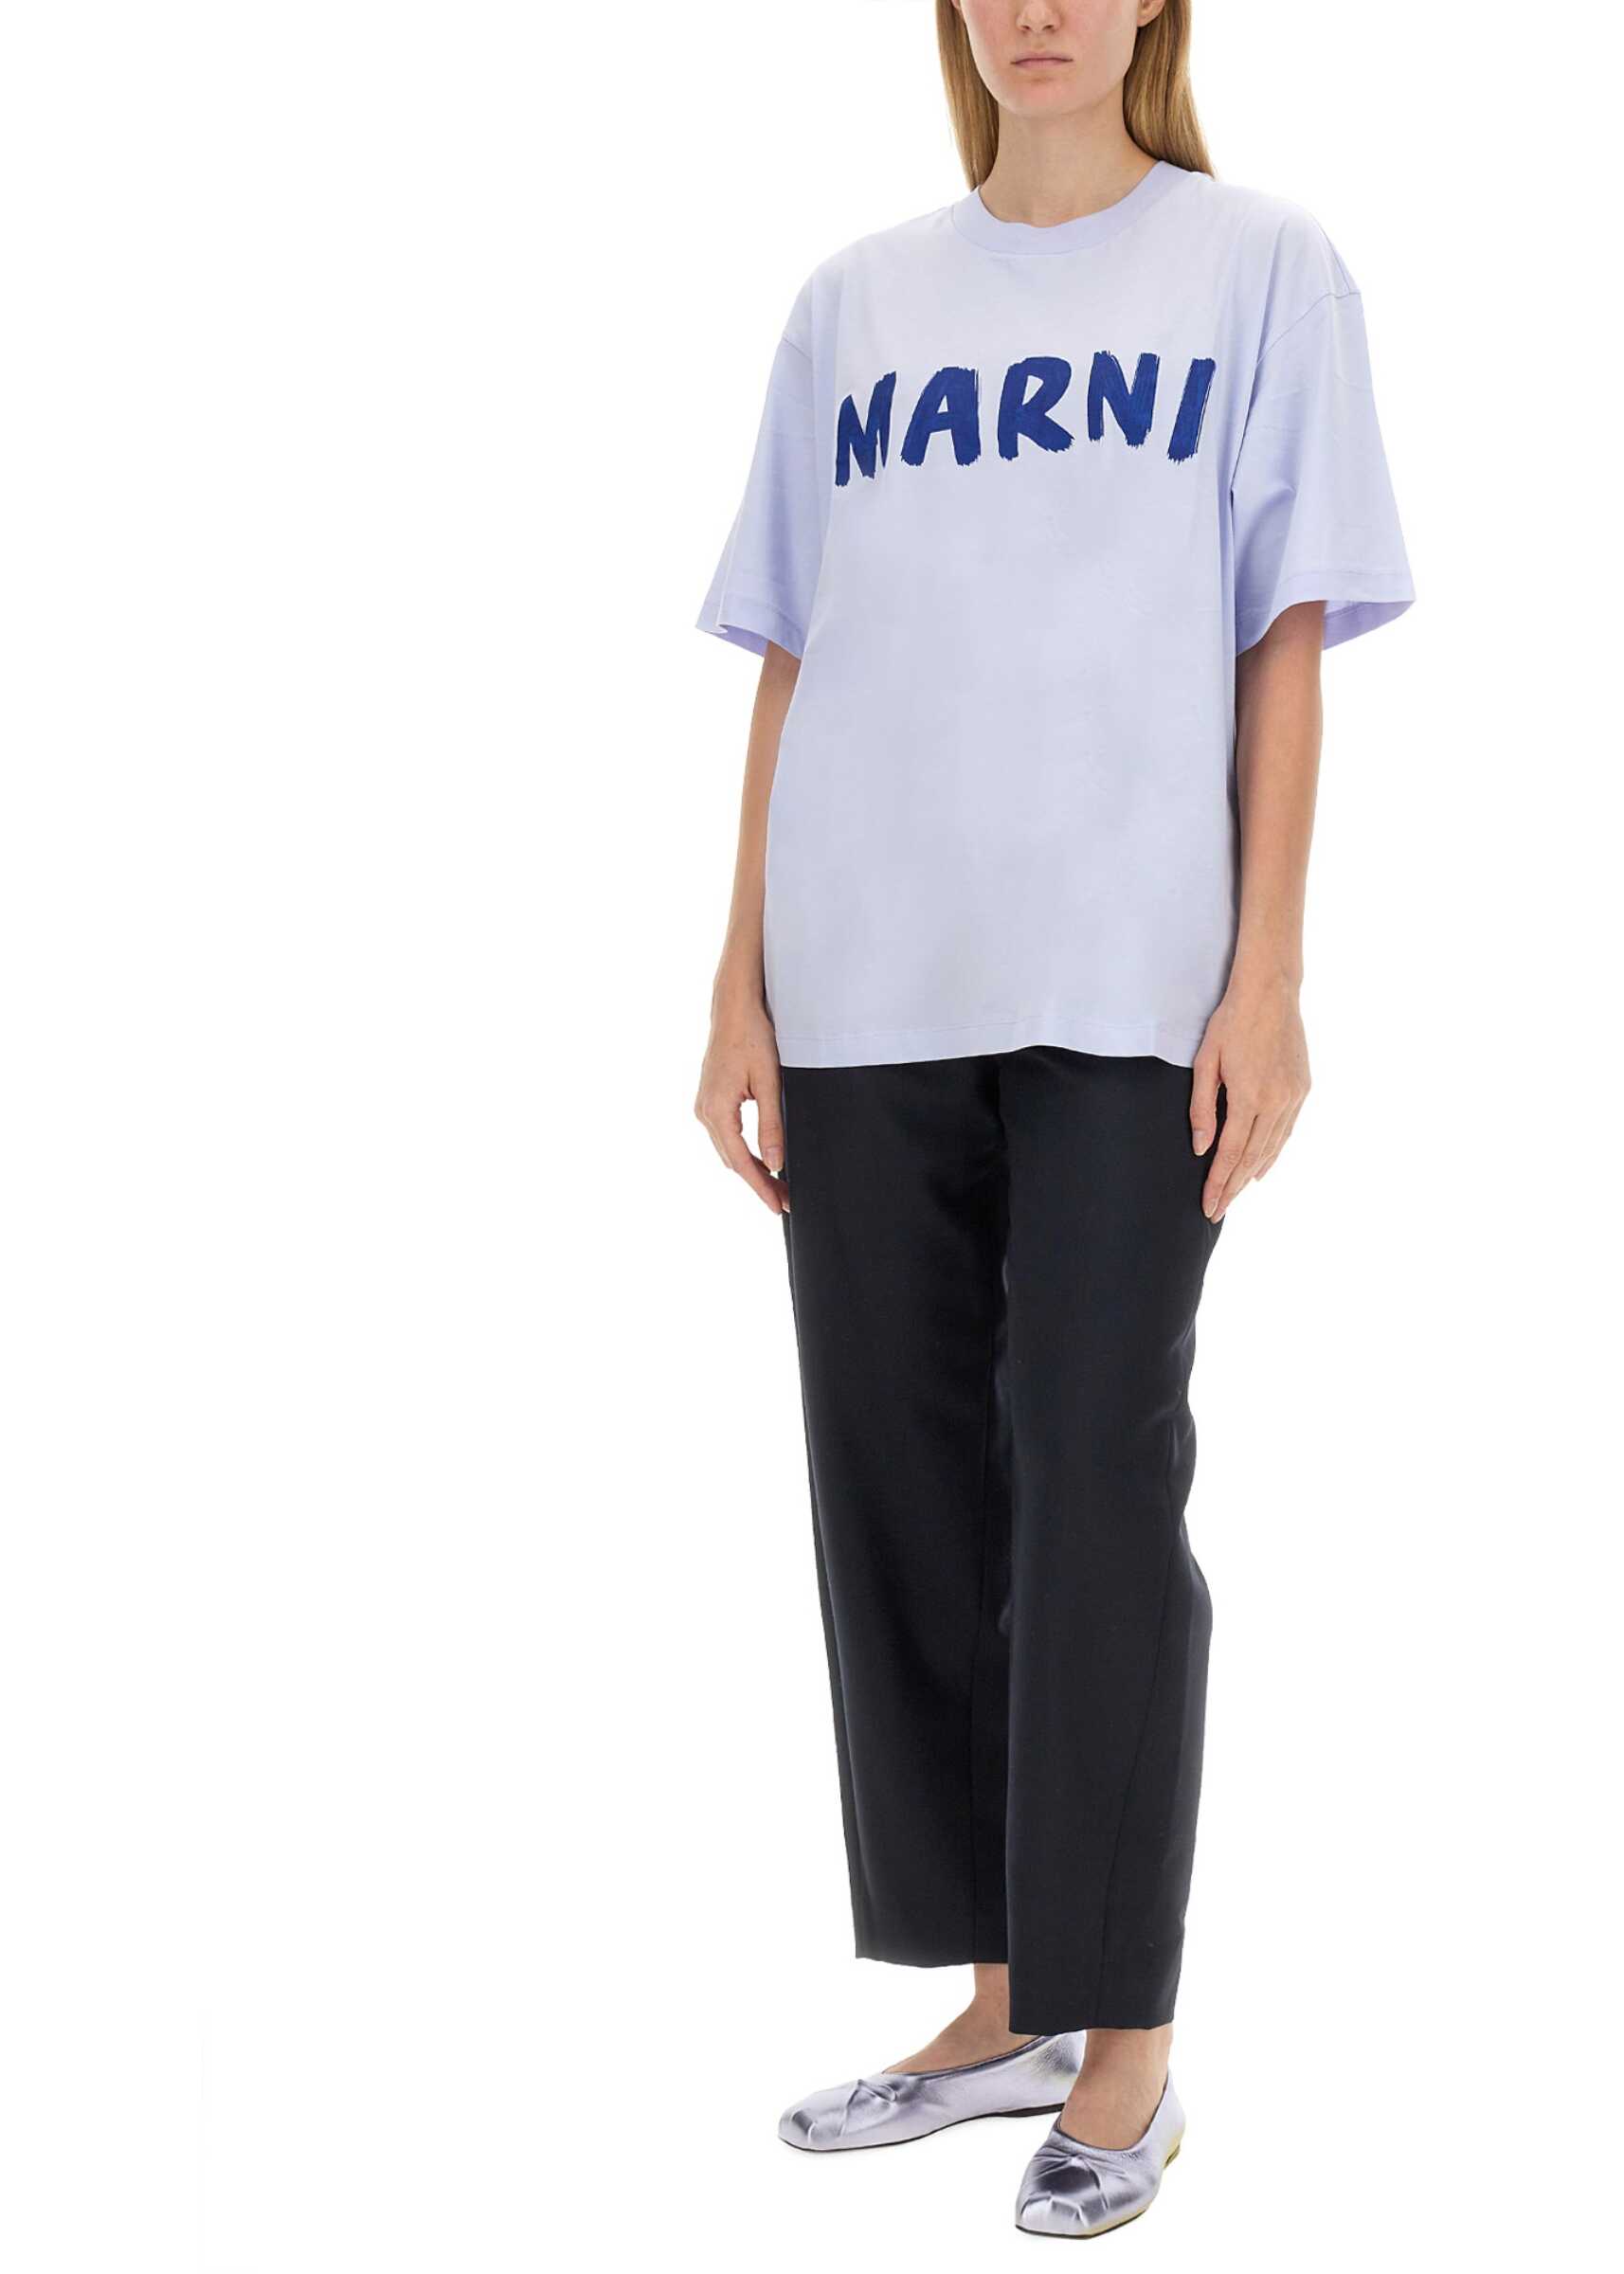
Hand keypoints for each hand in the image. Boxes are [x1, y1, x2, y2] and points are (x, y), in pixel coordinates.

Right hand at [695, 993, 787, 1215]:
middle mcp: (704, 1112)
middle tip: (786, 1201)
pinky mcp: (709, 1100)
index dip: (761, 1188)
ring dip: (751, 1169)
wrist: (734, 1008)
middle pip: (733, 1161)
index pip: (741, 1162)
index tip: (779, 1206)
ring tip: (778, 1185)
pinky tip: (762, 1159)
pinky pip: (726, 1136)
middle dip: (759, 1183)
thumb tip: (776, 1164)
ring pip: (728, 1151)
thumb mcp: (770, 1083)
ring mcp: (704, 1106)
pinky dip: (743, 1151)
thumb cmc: (753, 1037)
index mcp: (717, 1111)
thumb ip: (772, 1126)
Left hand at [1191, 973, 1310, 1221]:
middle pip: (1252, 1158)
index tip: (1208, 1205)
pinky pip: (1286, 1130)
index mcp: (1249, 1096)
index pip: (1231, 1153)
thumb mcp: (1205, 1062)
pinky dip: (1273, 1152)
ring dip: (1252, 1174)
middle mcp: (1277, 1101)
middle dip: (1232, 1187)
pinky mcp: (1303, 1088)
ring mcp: (1294, 1095)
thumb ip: (1202, 1107)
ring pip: (1272, 1147)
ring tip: (1234, 1194)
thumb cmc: (1230, 1022)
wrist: (1271, 991)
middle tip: (1217, 1211)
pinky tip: (1260, 1167)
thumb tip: (1201, 1147)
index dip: (1218, 1182)